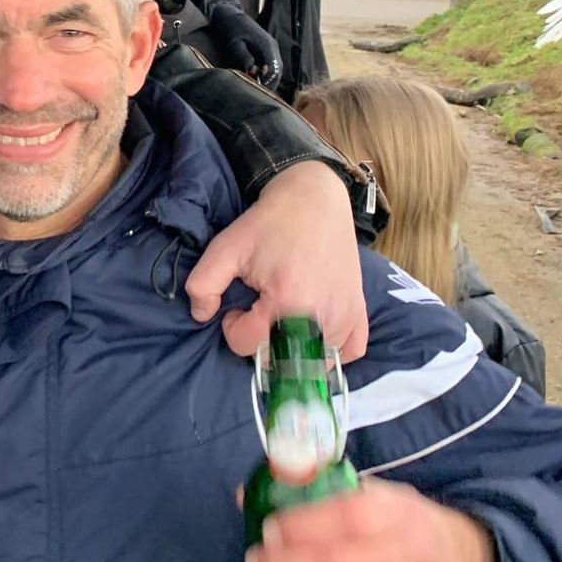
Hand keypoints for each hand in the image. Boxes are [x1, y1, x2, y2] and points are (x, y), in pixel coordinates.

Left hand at [185, 160, 367, 361]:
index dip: (233, 327)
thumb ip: (202, 284)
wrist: (314, 200)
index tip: (240, 304)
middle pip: (279, 360)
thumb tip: (202, 315)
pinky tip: (313, 331)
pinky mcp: (359, 312)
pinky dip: (329, 350)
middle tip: (260, 307)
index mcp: (288, 304)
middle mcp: (322, 319)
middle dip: (260, 339)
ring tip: (284, 313)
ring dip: (291, 346)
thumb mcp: (225, 248)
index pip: (248, 347)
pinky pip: (347, 353)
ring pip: (310, 361)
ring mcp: (345, 318)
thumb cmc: (268, 224)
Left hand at [208, 8, 282, 91]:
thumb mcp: (234, 44)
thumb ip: (244, 57)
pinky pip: (271, 66)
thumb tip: (253, 73)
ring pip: (276, 70)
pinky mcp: (266, 50)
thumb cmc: (229, 29)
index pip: (274, 68)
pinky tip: (257, 83)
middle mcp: (272, 47)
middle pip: (277, 71)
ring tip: (258, 92)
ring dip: (269, 81)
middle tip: (258, 97)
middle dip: (269, 85)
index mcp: (267, 44)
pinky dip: (266, 76)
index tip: (258, 91)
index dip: (267, 82)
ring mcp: (271, 48)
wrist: (228, 15)